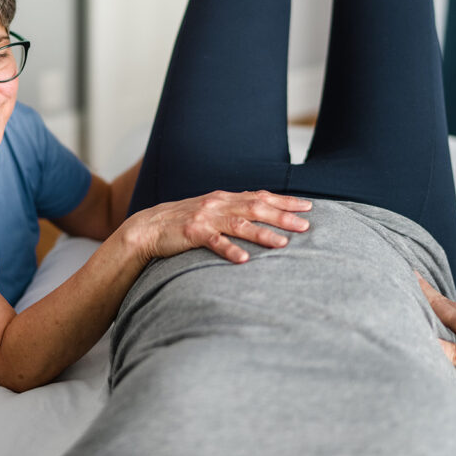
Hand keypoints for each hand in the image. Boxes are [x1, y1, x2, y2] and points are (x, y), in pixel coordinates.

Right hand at [124, 190, 311, 263]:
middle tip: (305, 225)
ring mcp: (205, 218)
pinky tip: (244, 259)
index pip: (260, 196)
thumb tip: (262, 214)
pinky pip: (214, 242)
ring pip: (239, 224)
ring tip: (283, 243)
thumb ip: (233, 211)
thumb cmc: (183, 222)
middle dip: (282, 216)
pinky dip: (229, 250)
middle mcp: (218, 204)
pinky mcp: (192, 234)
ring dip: (262, 233)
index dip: (285, 202)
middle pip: (256, 208)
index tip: (308, 207)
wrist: (147, 228)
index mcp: (224, 198)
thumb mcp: (210, 211)